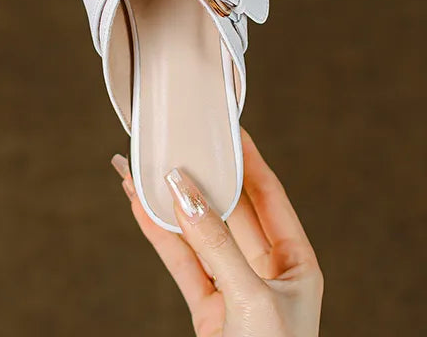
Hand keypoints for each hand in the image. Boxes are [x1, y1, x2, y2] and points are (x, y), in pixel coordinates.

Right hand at [112, 130, 322, 336]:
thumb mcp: (251, 297)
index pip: (269, 195)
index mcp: (296, 264)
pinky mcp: (205, 307)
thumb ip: (215, 242)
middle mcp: (264, 270)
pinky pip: (178, 260)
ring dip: (168, 202)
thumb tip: (184, 190)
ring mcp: (232, 287)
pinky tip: (139, 205)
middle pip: (228, 209)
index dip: (248, 160)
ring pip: (196, 232)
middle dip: (200, 177)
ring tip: (143, 168)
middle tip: (179, 143)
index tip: (228, 128)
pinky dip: (157, 232)